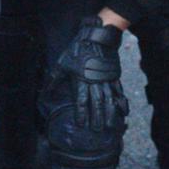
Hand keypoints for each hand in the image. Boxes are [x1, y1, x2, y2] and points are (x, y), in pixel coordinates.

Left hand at [52, 18, 126, 135]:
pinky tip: (123, 112)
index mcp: (82, 80)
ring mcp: (106, 79)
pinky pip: (118, 91)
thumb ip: (55, 79)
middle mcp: (95, 82)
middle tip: (97, 130)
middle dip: (96, 117)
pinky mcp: (114, 76)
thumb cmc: (78, 50)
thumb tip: (45, 91)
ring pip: (108, 99)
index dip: (81, 113)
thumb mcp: (63, 63)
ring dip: (109, 113)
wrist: (97, 38)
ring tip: (109, 126)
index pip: (81, 100)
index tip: (81, 124)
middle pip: (96, 103)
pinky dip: (121, 102)